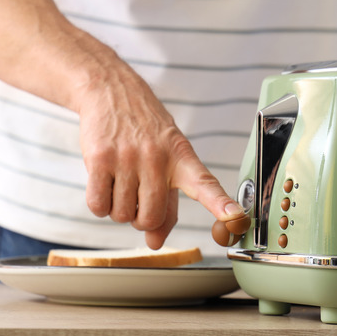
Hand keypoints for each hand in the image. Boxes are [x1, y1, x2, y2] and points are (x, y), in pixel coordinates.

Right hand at [76, 60, 245, 248]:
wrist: (112, 91)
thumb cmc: (145, 133)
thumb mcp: (166, 161)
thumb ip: (166, 205)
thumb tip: (154, 243)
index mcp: (183, 159)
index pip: (206, 185)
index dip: (222, 205)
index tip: (238, 219)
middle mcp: (158, 158)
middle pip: (150, 218)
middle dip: (141, 218)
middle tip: (138, 195)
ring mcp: (129, 157)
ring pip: (122, 215)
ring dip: (118, 209)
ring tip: (121, 181)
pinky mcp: (100, 158)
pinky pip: (98, 206)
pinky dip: (100, 205)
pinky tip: (104, 184)